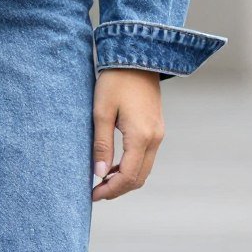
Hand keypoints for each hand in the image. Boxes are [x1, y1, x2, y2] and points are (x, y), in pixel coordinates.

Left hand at [91, 68, 164, 200]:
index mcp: (141, 136)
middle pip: (139, 177)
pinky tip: (114, 165)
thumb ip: (101, 145)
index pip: (128, 176)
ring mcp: (158, 133)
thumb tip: (99, 175)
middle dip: (118, 189)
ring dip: (125, 179)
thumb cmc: (115, 81)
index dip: (111, 190)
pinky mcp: (156, 127)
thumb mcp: (101, 112)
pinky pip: (146, 156)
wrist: (137, 57)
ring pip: (144, 168)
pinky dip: (131, 166)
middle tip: (96, 192)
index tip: (93, 195)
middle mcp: (155, 138)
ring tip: (102, 180)